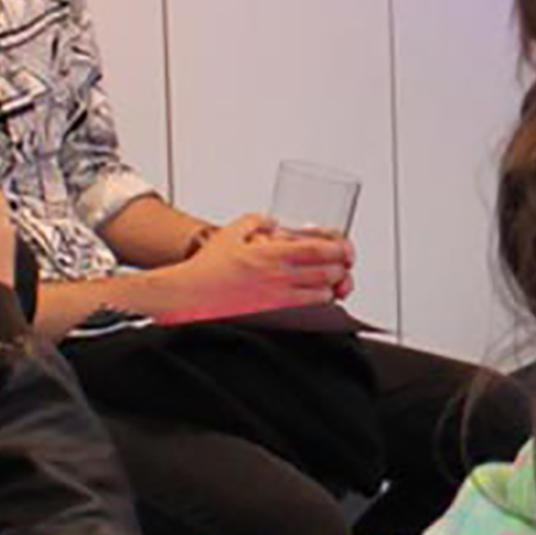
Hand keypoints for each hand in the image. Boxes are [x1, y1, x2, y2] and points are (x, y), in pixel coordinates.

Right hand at [143, 214, 348, 322]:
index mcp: (271, 255)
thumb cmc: (207, 267)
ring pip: (321, 295)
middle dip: (342, 269)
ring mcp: (276, 298)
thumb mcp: (231, 232)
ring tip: (333, 281)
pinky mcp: (271, 313)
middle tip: (344, 264)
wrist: (189, 295)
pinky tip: (316, 297)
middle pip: (326, 274)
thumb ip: (256, 221)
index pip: (317, 250)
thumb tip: (273, 221)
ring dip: (333, 287)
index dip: (339, 249)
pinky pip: (305, 310)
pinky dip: (317, 303)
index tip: (346, 248)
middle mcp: (278, 278)